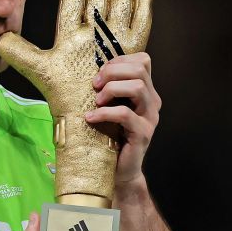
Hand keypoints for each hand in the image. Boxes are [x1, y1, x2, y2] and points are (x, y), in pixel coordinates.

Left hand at [0, 0, 152, 200]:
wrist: (102, 167)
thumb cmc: (81, 119)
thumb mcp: (50, 81)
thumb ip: (29, 58)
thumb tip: (0, 37)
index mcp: (108, 61)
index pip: (107, 18)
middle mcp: (130, 75)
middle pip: (128, 26)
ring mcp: (142, 100)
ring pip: (137, 69)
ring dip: (112, 78)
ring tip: (93, 89)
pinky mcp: (142, 127)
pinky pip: (130, 111)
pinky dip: (109, 112)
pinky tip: (93, 115)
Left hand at [87, 52, 160, 185]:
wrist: (118, 170)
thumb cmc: (109, 136)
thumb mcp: (107, 107)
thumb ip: (105, 90)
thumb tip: (80, 72)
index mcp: (145, 91)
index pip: (142, 61)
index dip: (119, 60)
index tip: (100, 73)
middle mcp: (151, 102)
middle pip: (139, 70)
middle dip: (112, 72)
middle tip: (94, 85)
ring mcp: (150, 117)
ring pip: (137, 87)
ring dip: (111, 89)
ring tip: (96, 101)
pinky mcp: (143, 133)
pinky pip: (125, 114)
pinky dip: (104, 112)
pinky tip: (91, 118)